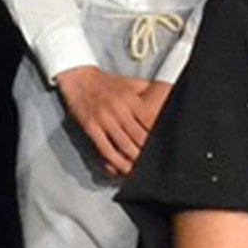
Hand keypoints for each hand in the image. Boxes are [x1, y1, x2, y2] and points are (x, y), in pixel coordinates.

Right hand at [54, 66, 168, 177]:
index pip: (150, 121)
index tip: (163, 145)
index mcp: (130, 99)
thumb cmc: (106, 82)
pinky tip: (123, 167)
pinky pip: (105, 149)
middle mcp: (118, 109)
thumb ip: (147, 90)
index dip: (157, 135)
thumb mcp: (130, 82)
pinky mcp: (91, 127)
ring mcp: (104, 119)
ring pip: (124, 146)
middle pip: (139, 136)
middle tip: (155, 160)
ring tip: (142, 168)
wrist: (78, 79)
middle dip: (148, 151)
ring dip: (135, 159)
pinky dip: (115, 161)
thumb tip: (168, 95)